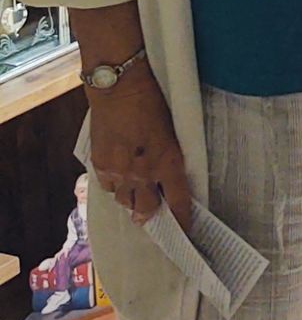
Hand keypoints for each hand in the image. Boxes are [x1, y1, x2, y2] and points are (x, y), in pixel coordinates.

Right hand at [87, 69, 190, 224]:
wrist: (118, 87)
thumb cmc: (151, 102)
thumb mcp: (170, 131)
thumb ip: (169, 156)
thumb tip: (166, 175)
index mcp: (168, 162)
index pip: (178, 201)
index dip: (182, 220)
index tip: (185, 232)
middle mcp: (143, 172)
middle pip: (146, 209)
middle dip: (150, 213)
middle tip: (151, 210)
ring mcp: (118, 171)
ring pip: (124, 200)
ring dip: (131, 198)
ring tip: (135, 189)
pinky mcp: (100, 164)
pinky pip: (107, 186)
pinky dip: (114, 185)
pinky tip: (118, 175)